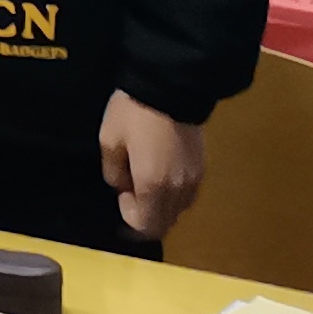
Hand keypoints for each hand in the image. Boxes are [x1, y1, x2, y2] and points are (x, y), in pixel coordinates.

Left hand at [99, 92, 204, 238]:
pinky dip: (174, 196)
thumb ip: (113, 172)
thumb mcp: (109, 140)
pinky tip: (162, 175)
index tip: (121, 195)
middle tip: (131, 192)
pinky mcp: (203, 168)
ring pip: (179, 211)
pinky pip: (188, 195)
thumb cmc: (133, 113)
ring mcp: (194, 180)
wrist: (170, 87)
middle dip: (146, 216)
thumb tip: (122, 186)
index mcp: (154, 186)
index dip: (130, 218)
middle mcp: (178, 190)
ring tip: (145, 181)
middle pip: (165, 223)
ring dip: (161, 207)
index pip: (147, 226)